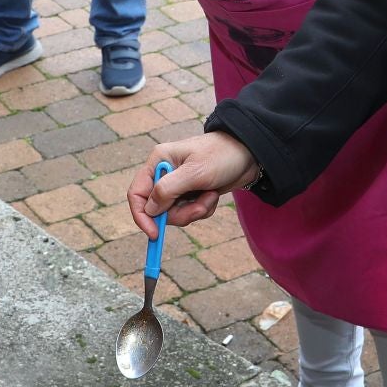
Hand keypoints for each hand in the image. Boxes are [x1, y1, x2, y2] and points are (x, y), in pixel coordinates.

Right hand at [127, 134, 259, 237]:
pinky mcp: (191, 193)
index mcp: (159, 161)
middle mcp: (164, 173)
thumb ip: (168, 190)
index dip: (141, 215)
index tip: (154, 233)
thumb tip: (149, 209)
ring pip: (175, 213)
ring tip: (210, 196)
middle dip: (181, 213)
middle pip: (158, 209)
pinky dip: (202, 208)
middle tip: (200, 207)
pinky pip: (189, 212)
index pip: (137, 193)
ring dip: (195, 210)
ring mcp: (178, 184)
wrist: (249, 153)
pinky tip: (213, 195)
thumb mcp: (195, 173)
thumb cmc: (222, 155)